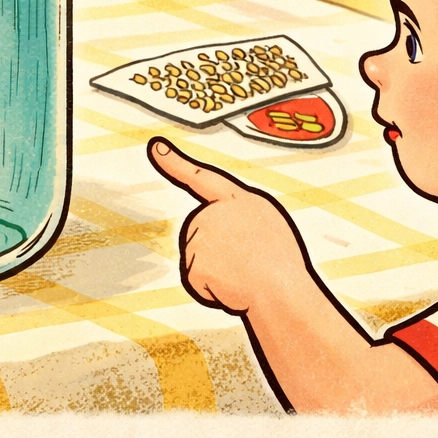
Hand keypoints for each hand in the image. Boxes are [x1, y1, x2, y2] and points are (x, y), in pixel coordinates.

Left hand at [148, 138, 309, 314]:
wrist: (281, 290)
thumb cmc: (282, 262)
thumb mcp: (267, 222)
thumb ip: (239, 216)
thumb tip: (219, 226)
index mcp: (238, 199)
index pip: (201, 178)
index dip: (175, 162)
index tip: (156, 147)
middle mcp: (214, 212)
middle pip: (201, 234)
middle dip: (218, 252)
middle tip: (247, 263)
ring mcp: (200, 237)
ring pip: (200, 258)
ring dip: (218, 272)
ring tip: (244, 274)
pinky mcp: (193, 263)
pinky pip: (198, 280)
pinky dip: (212, 289)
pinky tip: (232, 287)